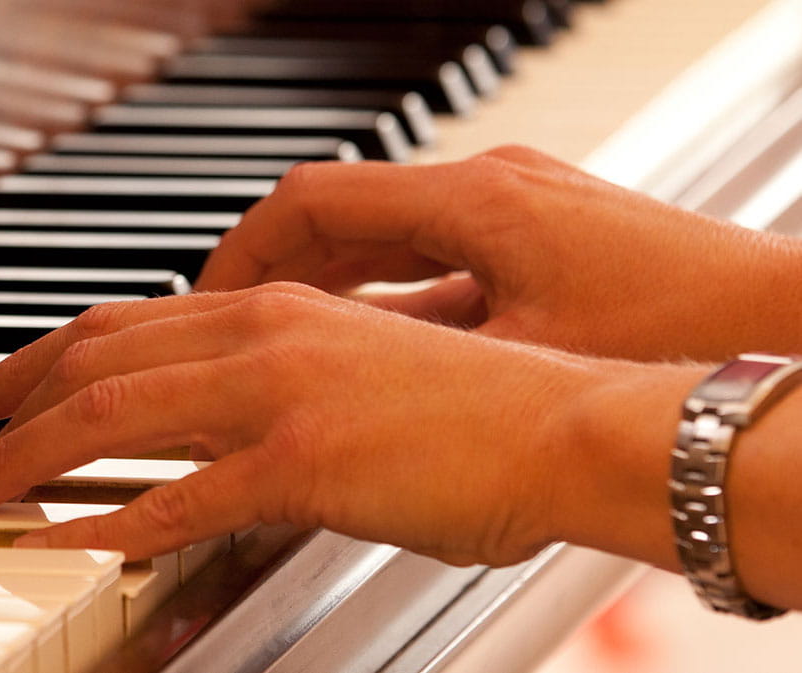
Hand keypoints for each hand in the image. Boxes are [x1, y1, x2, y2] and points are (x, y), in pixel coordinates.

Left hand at [0, 283, 690, 566]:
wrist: (569, 426)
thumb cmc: (480, 413)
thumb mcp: (358, 372)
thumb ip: (277, 388)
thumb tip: (212, 431)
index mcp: (276, 309)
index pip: (127, 320)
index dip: (48, 352)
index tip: (4, 380)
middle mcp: (262, 333)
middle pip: (95, 356)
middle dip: (12, 395)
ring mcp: (276, 393)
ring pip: (111, 413)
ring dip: (29, 454)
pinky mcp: (300, 460)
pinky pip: (175, 495)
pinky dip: (105, 517)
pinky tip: (64, 536)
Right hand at [194, 146, 801, 360]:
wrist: (784, 333)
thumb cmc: (674, 336)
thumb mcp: (506, 364)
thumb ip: (396, 364)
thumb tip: (310, 392)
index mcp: (472, 204)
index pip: (310, 202)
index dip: (238, 251)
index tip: (198, 296)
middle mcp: (495, 189)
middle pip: (344, 212)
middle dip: (273, 267)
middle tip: (220, 318)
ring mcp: (527, 209)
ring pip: (393, 233)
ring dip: (333, 279)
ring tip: (285, 334)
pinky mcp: (555, 240)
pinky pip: (443, 254)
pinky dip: (396, 291)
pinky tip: (383, 342)